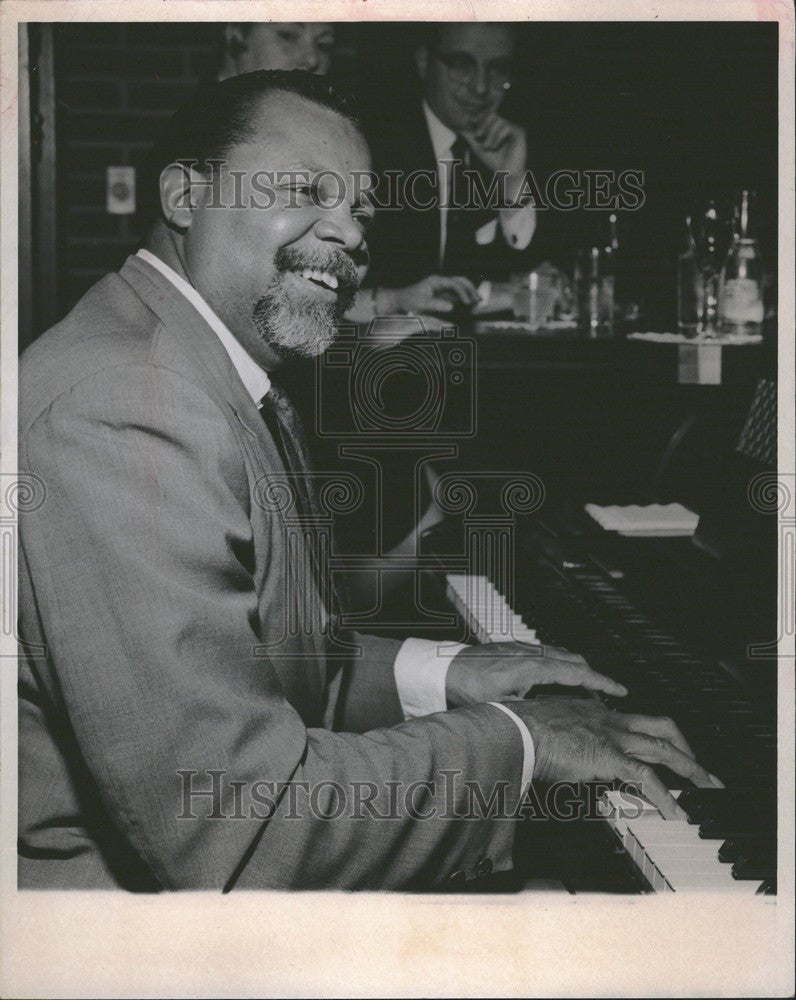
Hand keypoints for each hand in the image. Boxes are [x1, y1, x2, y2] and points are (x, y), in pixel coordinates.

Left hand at [377, 276, 480, 315]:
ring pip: (460, 286)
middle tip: (479, 299)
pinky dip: (464, 298)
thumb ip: (437, 305)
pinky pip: (456, 294)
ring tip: (478, 301)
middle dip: (471, 289)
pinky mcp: (442, 295)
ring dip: (469, 293)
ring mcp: (442, 288)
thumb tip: (452, 307)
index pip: (454, 283)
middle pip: (460, 281)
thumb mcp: (422, 304)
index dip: (463, 292)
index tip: (468, 302)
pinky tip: (469, 305)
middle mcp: (440, 282)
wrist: (400, 301)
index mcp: (436, 281)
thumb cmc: (409, 301)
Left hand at [446, 641, 627, 706]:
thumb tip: (548, 735)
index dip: (601, 682)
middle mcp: (530, 653)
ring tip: (587, 689)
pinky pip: (546, 652)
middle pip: (573, 660)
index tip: (620, 691)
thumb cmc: (466, 689)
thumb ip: (526, 718)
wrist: (441, 669)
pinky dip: (560, 664)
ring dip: (577, 669)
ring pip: (560, 654)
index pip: (577, 672)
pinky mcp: (513, 648)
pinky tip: (556, 680)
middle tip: (609, 693)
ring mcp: (522, 648)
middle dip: (594, 675)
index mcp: (531, 668)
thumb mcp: (499, 709)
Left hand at [462, 114, 526, 179]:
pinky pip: (506, 127)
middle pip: (493, 115)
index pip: (488, 116)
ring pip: (499, 121)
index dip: (479, 117)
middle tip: (477, 136)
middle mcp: (506, 125)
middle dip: (483, 124)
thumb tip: (460, 127)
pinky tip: (494, 147)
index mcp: (497, 127)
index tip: (471, 122)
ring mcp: (513, 128)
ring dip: (490, 134)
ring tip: (486, 147)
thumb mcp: (478, 147)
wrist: (505, 173)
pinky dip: (497, 137)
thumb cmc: (493, 161)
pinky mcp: (519, 132)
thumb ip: (470, 136)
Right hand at [507, 697, 723, 819]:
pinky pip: (646, 777)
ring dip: (690, 768)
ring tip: (707, 787)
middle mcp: (608, 720)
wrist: (516, 730)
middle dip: (686, 748)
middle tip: (702, 769)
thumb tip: (567, 764)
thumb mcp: (550, 734)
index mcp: (594, 713)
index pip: (633, 721)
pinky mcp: (608, 755)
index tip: (662, 749)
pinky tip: (677, 812)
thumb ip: (566, 745)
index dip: (652, 736)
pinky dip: (665, 796)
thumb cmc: (522, 732)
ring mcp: (611, 736)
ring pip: (663, 747)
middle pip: (660, 727)